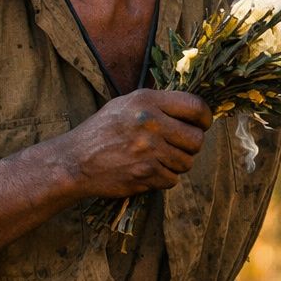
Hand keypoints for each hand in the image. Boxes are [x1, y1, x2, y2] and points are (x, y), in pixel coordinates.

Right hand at [54, 89, 211, 198]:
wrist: (74, 161)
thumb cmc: (102, 131)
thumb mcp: (126, 104)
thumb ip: (158, 104)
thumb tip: (193, 109)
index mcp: (147, 100)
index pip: (195, 106)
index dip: (205, 118)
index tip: (202, 125)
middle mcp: (150, 122)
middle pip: (196, 139)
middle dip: (191, 146)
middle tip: (178, 147)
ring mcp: (148, 149)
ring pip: (186, 162)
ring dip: (177, 164)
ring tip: (158, 159)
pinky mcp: (145, 173)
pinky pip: (172, 179)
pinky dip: (163, 178)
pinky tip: (147, 171)